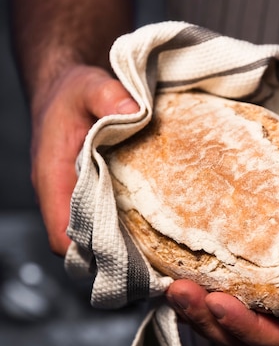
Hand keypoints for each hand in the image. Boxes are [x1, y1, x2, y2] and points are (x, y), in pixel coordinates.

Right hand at [30, 64, 138, 254]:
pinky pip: (106, 219)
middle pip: (82, 245)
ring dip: (122, 243)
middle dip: (114, 256)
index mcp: (53, 179)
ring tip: (158, 248)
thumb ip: (107, 96)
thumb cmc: (71, 93)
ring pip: (95, 235)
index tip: (124, 255)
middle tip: (151, 259)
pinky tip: (154, 223)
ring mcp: (76, 197)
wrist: (66, 89)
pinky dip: (126, 226)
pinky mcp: (92, 193)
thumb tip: (133, 111)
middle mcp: (62, 195)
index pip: (61, 236)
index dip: (89, 252)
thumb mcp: (88, 86)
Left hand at [166, 183, 278, 345]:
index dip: (246, 328)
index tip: (219, 302)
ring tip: (170, 286)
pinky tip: (176, 274)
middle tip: (179, 291)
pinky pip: (223, 302)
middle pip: (243, 340)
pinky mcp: (257, 290)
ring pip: (226, 328)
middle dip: (207, 322)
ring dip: (195, 313)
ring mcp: (272, 309)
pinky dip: (199, 295)